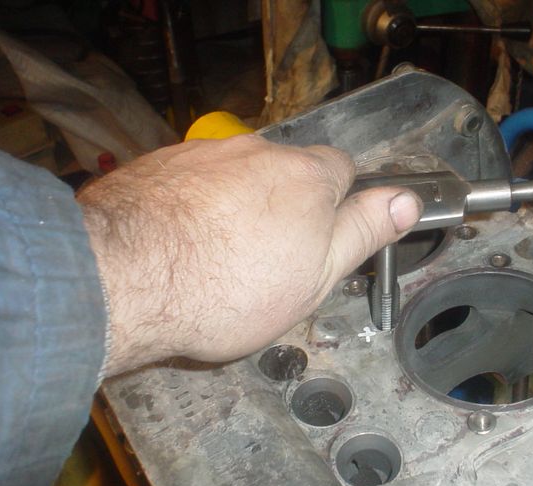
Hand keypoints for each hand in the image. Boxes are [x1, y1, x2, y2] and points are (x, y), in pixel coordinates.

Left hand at [78, 135, 420, 376]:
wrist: (124, 280)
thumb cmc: (229, 289)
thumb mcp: (318, 274)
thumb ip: (364, 230)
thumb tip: (408, 200)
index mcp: (307, 177)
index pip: (342, 170)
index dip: (335, 206)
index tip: (319, 240)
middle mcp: (258, 151)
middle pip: (287, 172)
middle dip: (285, 206)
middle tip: (268, 260)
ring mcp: (205, 153)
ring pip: (238, 177)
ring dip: (238, 206)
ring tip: (218, 259)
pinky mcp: (161, 163)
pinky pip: (195, 182)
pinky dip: (197, 206)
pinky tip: (183, 244)